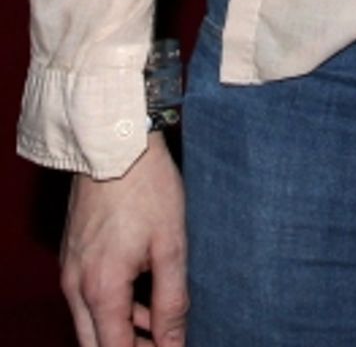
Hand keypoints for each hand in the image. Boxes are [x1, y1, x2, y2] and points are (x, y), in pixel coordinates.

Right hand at [61, 135, 187, 346]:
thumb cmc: (147, 187)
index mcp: (101, 290)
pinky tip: (143, 298)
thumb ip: (171, 301)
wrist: (114, 141)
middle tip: (164, 342)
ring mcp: (70, 270)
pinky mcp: (73, 255)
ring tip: (161, 325)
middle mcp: (76, 287)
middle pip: (96, 345)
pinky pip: (87, 299)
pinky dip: (112, 308)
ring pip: (90, 324)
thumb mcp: (170, 245)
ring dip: (122, 332)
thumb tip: (173, 343)